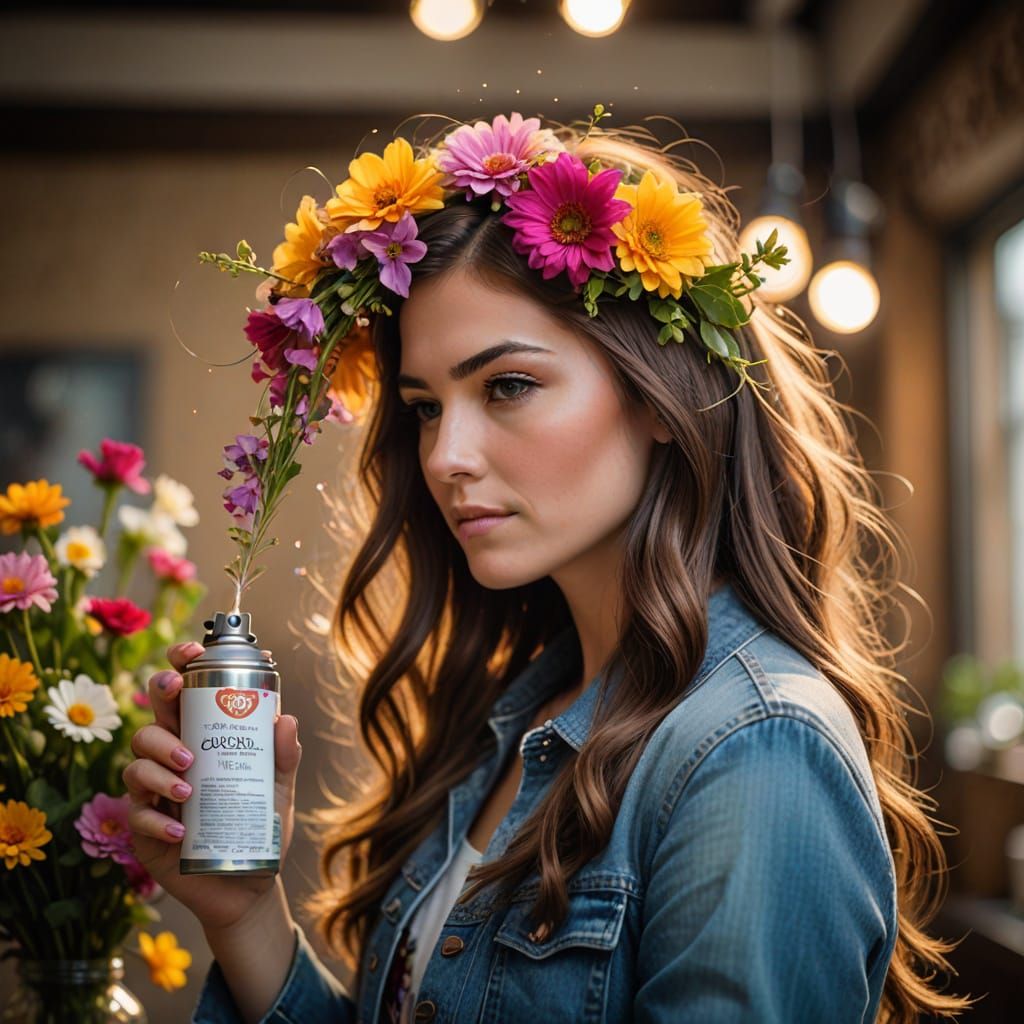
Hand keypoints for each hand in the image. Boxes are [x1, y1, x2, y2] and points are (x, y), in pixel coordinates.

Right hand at [123, 642, 302, 932]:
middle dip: (158, 701)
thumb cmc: (260, 826)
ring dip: (159, 768)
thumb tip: (286, 720)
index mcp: (202, 738)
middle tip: (176, 707)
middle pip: (152, 718)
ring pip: (136, 762)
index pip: (183, 694)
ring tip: (190, 784)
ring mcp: (155, 795)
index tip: (189, 654)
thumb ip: (284, 756)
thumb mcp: (279, 788)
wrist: (250, 885)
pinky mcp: (144, 832)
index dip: (179, 666)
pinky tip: (180, 831)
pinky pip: (138, 816)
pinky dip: (157, 820)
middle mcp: (173, 759)